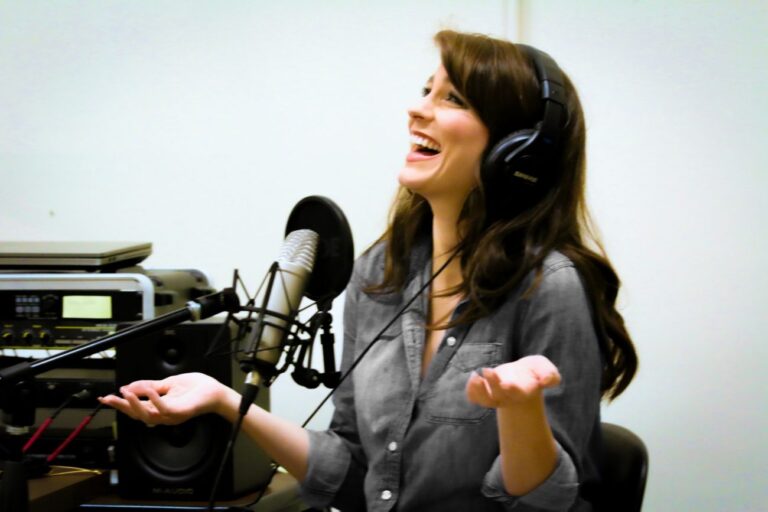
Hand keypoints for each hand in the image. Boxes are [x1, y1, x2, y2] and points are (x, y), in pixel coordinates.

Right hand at [98, 372, 228, 425]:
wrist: (215, 391)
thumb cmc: (196, 388)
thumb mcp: (168, 383)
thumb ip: (149, 386)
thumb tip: (129, 385)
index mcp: (159, 408)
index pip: (135, 408)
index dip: (119, 404)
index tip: (105, 398)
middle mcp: (163, 415)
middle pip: (137, 414)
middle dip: (121, 406)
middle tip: (108, 398)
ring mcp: (171, 415)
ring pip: (147, 415)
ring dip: (134, 404)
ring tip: (124, 393)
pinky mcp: (180, 412)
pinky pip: (164, 408)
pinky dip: (155, 400)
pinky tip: (149, 391)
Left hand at [466, 355, 560, 408]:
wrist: (523, 376)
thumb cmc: (535, 372)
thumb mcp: (546, 369)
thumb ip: (550, 375)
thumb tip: (547, 381)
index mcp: (524, 392)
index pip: (518, 394)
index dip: (512, 390)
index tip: (506, 383)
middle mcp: (509, 397)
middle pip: (499, 395)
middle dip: (493, 384)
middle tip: (487, 370)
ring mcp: (496, 397)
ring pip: (486, 400)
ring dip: (479, 391)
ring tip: (475, 377)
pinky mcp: (486, 394)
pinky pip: (476, 398)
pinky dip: (472, 392)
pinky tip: (472, 377)